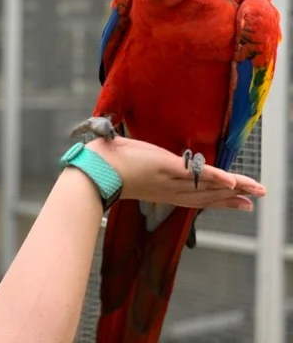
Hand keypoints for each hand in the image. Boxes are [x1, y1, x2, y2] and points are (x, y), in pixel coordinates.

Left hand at [86, 136, 265, 210]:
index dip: (217, 199)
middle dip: (233, 198)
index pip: (194, 196)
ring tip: (256, 192)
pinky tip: (232, 183)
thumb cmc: (103, 164)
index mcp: (161, 189)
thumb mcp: (128, 162)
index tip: (237, 201)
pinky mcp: (165, 168)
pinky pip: (196, 175)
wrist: (92, 170)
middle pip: (207, 195)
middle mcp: (168, 189)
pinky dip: (216, 178)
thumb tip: (123, 146)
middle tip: (255, 201)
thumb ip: (136, 158)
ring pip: (208, 186)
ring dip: (234, 188)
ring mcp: (169, 179)